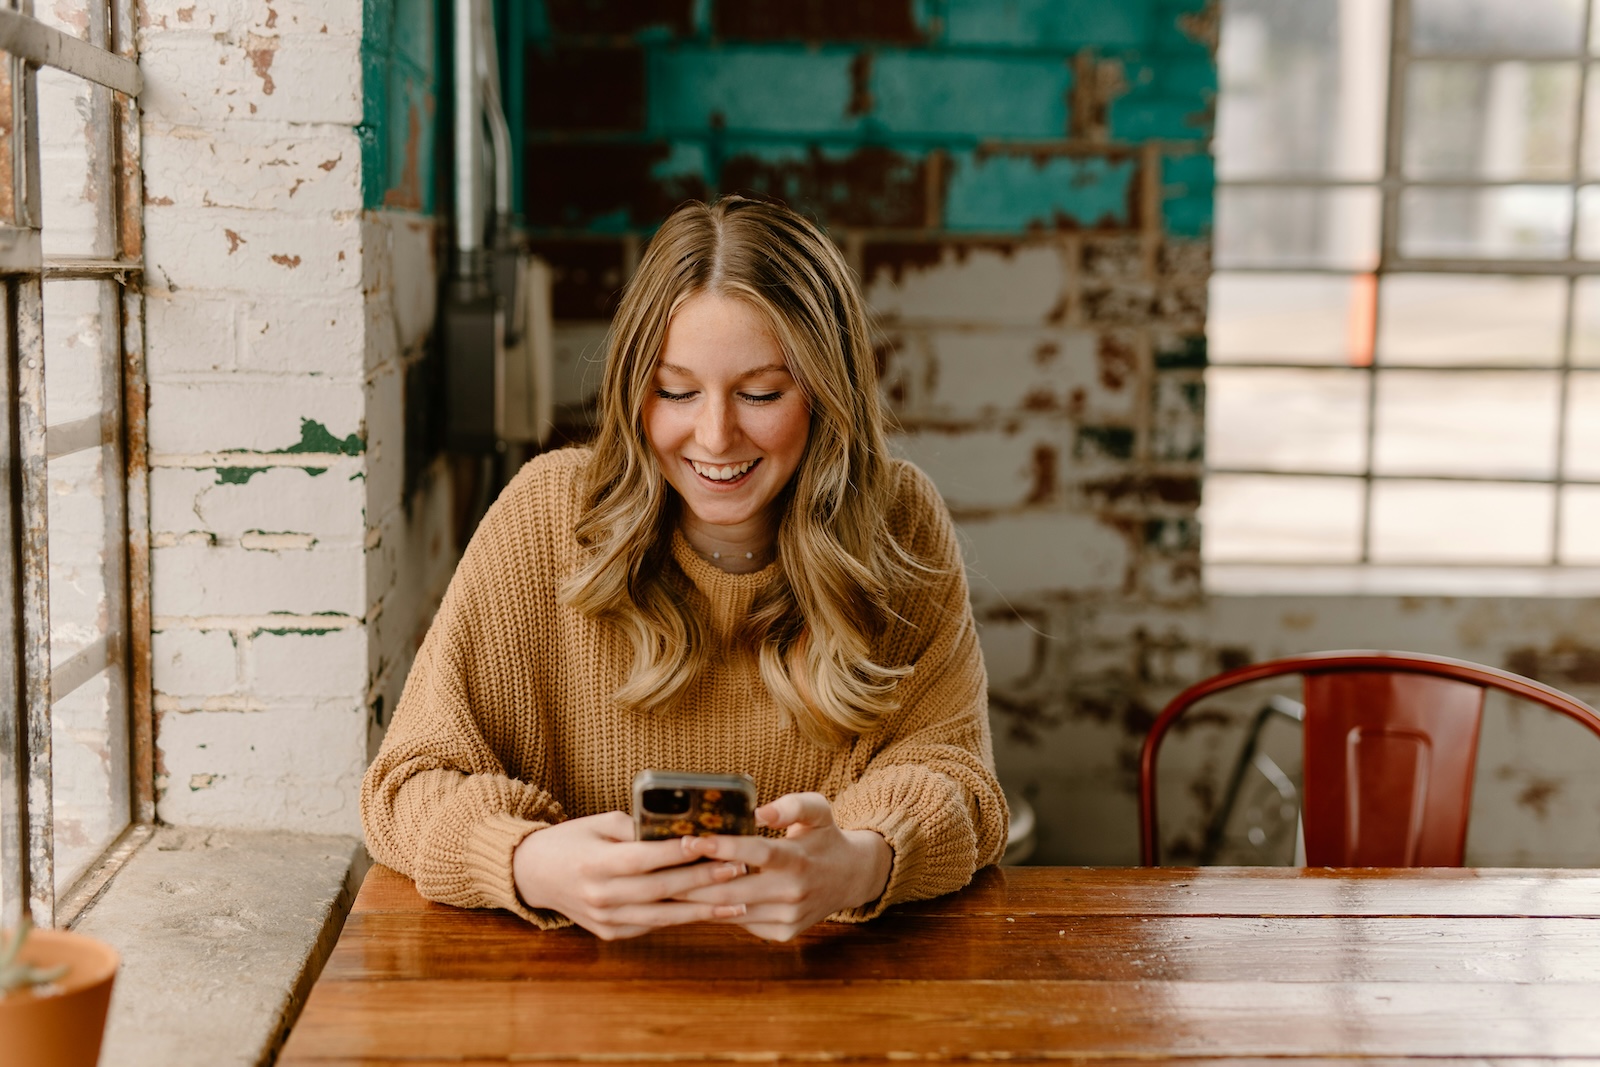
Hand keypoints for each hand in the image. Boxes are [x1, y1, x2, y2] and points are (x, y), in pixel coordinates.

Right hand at [512, 811, 749, 939]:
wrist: (535, 875)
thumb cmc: (572, 841)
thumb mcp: (598, 823)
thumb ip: (636, 827)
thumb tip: (681, 826)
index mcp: (594, 864)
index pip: (643, 858)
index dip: (677, 852)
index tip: (708, 842)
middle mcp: (600, 896)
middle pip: (660, 890)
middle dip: (703, 880)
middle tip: (738, 868)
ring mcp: (606, 920)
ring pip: (663, 916)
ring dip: (704, 909)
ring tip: (739, 900)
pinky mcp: (612, 934)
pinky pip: (653, 925)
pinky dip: (683, 918)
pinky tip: (711, 911)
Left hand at [675, 792, 891, 941]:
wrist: (849, 878)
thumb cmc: (824, 837)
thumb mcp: (818, 810)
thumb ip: (791, 805)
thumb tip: (760, 811)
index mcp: (798, 859)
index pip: (756, 853)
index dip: (722, 847)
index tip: (691, 839)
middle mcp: (793, 893)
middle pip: (733, 889)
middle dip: (694, 879)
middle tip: (661, 867)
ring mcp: (787, 918)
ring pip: (732, 911)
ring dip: (697, 899)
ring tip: (667, 884)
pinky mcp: (782, 934)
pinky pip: (741, 923)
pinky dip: (716, 911)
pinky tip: (694, 899)